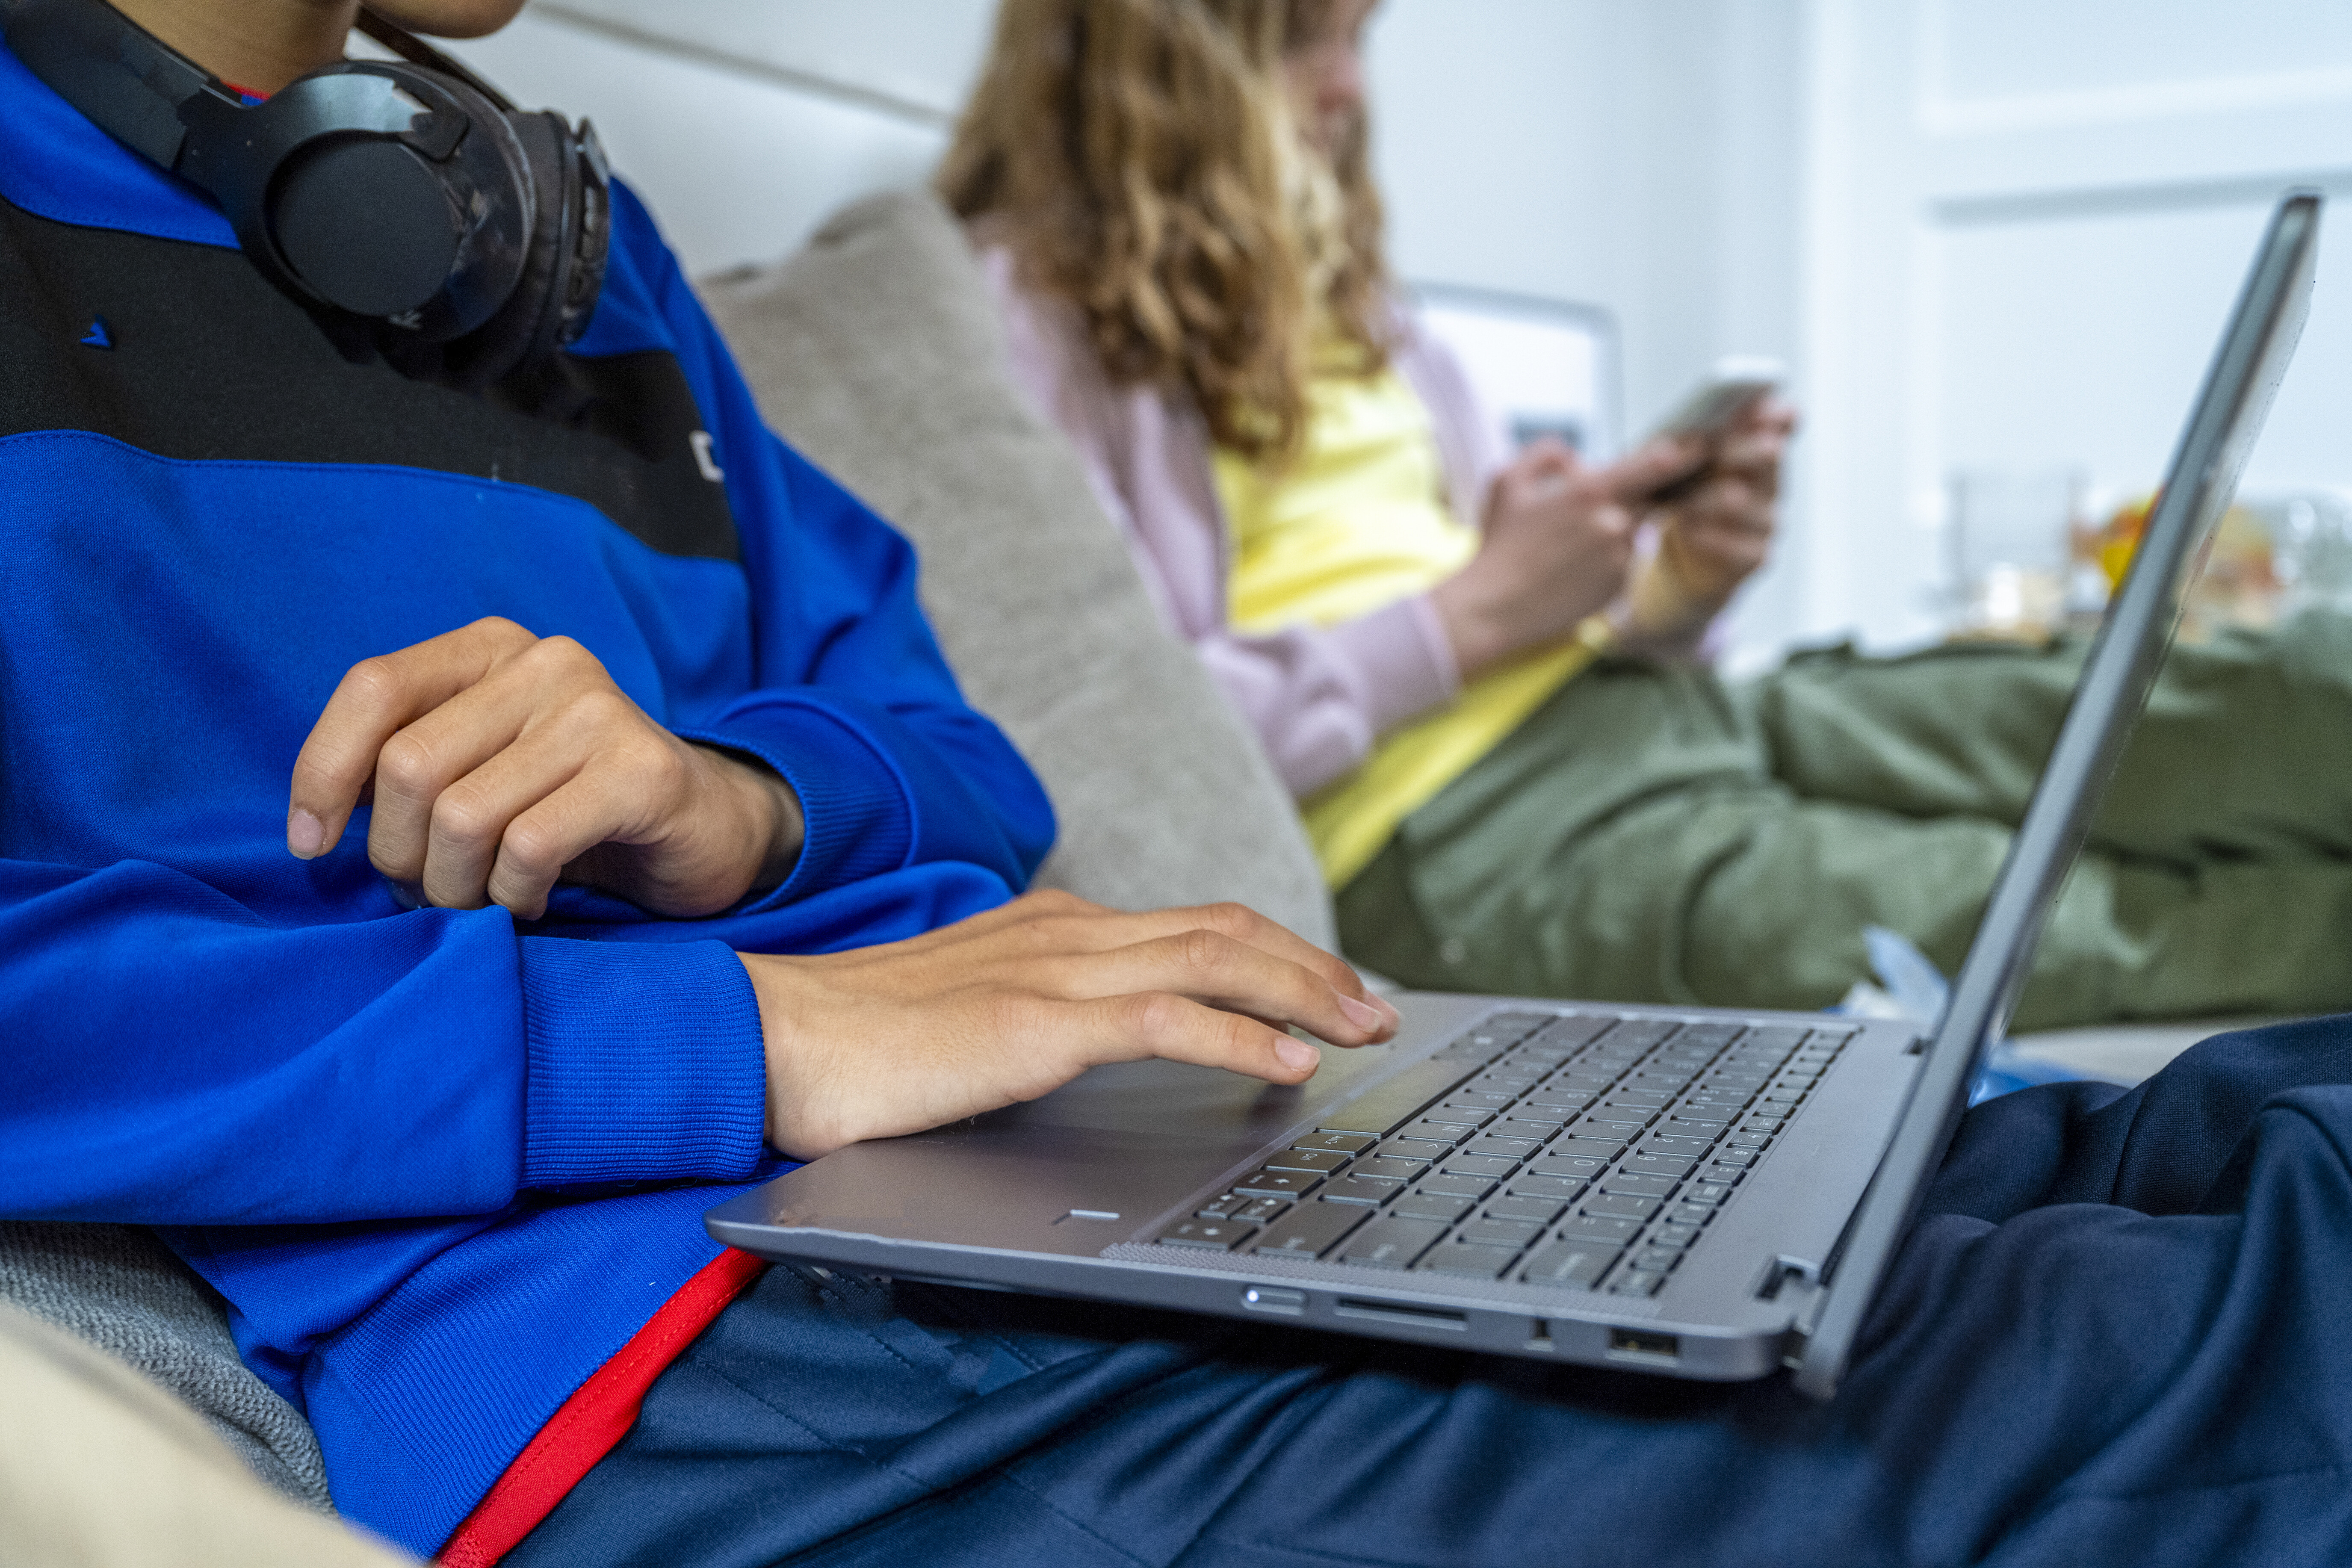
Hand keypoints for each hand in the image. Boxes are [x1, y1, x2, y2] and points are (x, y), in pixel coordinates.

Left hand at [286, 617, 802, 919]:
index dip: (323, 772)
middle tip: (430, 893)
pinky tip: (531, 900)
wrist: (705, 827)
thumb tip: (315, 828)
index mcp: (492, 648)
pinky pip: (529, 847)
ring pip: (463, 816)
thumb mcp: (482, 768)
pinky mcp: (641, 771)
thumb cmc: (571, 808)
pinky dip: (514, 895)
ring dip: (455, 888)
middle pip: (410, 766)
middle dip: (398, 855)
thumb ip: (412, 767)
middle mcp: (546, 662)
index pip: (374, 688)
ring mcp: (599, 712)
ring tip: (481, 904)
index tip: (313, 846)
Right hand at [741, 890, 1402, 1157]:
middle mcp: (1069, 932)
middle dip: (1315, 966)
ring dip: (1305, 993)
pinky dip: (1240, 1036)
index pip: (1195, 926)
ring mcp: (1055, 970)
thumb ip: (1046, 1014)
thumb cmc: (864, 1042)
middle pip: (1226, 930)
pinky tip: (1288, 1065)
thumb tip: (1102, 1042)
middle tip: (1377, 1008)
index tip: (1330, 991)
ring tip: (1363, 1028)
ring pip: (1215, 959)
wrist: (772, 1037)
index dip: (1277, 953)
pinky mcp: (1037, 1022)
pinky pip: (1166, 1019)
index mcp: (1056, 926)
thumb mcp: (979, 1014)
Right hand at [1431, 436, 1703, 678]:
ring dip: (1610, 532)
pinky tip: (1570, 572)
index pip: (1653, 465)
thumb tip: (1576, 458)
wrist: (1494, 608)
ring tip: (1566, 550)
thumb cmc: (1498, 543)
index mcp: (1590, 492)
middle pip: (1647, 500)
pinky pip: (1623, 563)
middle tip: (1594, 512)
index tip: (1696, 447)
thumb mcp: (1506, 481)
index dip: (1680, 454)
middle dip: (1630, 500)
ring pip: (1632, 532)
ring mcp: (1620, 558)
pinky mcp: (1619, 587)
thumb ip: (1545, 454)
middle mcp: (1613, 524)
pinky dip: (1605, 562)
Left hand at [1626, 397, 1795, 640]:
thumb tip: (1645, 446)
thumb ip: (1669, 447)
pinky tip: (1686, 530)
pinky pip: (1739, 545)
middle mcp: (1768, 481)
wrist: (1670, 561)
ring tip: (1683, 503)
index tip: (1765, 409)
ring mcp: (1766, 519)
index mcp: (1751, 448)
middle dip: (1746, 450)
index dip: (1777, 414)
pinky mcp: (1756, 555)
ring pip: (1748, 502)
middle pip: (1769, 456)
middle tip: (1722, 451)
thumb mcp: (1665, 469)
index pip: (1780, 423)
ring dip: (1711, 499)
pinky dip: (1709, 537)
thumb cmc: (1672, 502)